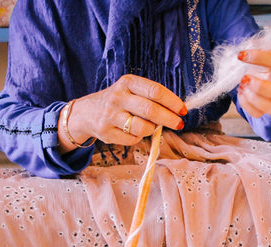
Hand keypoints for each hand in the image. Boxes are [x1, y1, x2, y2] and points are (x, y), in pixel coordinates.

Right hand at [58, 75, 186, 152]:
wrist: (87, 113)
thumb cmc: (119, 101)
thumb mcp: (131, 90)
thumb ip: (151, 98)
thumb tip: (176, 112)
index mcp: (128, 82)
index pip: (155, 91)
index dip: (172, 102)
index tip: (183, 110)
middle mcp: (118, 97)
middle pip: (150, 110)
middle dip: (169, 119)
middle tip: (179, 124)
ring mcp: (111, 115)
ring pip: (142, 127)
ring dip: (152, 130)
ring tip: (151, 127)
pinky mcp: (106, 132)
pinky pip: (132, 139)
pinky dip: (138, 137)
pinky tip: (133, 132)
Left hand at [237, 49, 270, 118]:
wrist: (267, 75)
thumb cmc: (265, 63)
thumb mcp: (264, 49)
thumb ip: (258, 45)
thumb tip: (248, 46)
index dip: (258, 57)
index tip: (241, 55)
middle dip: (258, 86)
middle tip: (244, 78)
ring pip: (268, 106)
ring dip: (250, 97)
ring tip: (242, 85)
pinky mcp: (267, 109)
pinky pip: (257, 113)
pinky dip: (246, 104)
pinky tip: (242, 92)